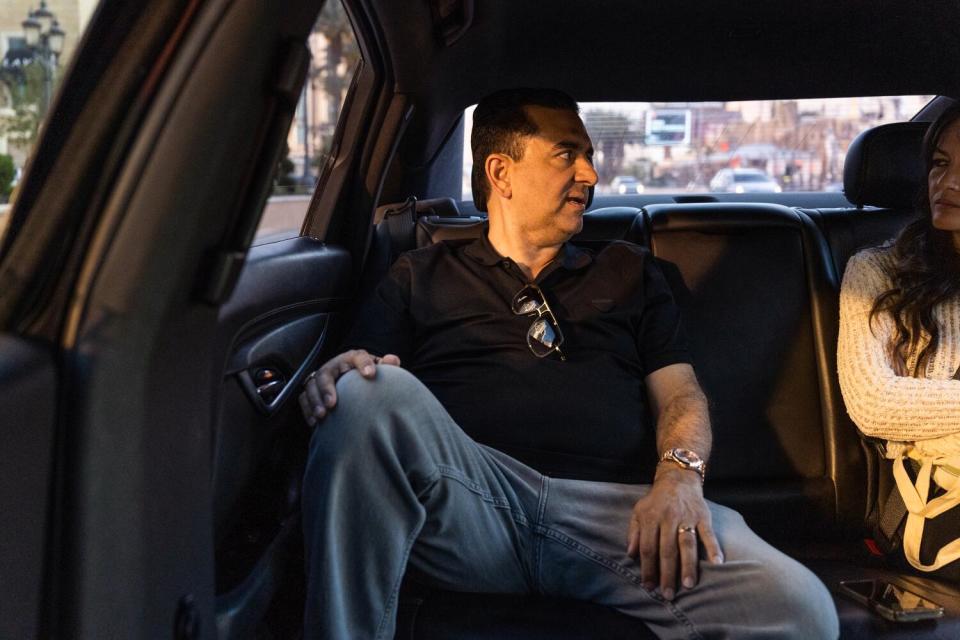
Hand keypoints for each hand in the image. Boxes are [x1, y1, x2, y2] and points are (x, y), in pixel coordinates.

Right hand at [298, 349, 400, 425]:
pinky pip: (304, 399)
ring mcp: (320, 379)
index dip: (364, 364)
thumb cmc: (365, 376)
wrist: (351, 380)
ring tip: (322, 416)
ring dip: (315, 401)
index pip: (358, 357)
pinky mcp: (312, 391)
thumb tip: (393, 360)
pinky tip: (315, 422)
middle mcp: (333, 366)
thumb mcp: (377, 369)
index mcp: (352, 359)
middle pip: (326, 374)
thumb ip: (387, 366)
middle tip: (332, 403)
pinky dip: (307, 410)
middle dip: (327, 389)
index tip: (370, 374)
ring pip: (311, 387)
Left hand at [626, 466, 722, 599]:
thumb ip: (634, 533)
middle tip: (667, 594)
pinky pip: (708, 534)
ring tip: (689, 585)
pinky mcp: (703, 516)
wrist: (677, 479)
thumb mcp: (638, 512)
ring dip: (688, 566)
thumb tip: (631, 555)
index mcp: (650, 518)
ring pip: (687, 544)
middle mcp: (668, 518)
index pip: (647, 547)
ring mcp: (687, 517)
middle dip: (667, 574)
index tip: (649, 586)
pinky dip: (713, 548)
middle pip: (667, 550)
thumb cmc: (656, 501)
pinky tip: (717, 564)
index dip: (647, 568)